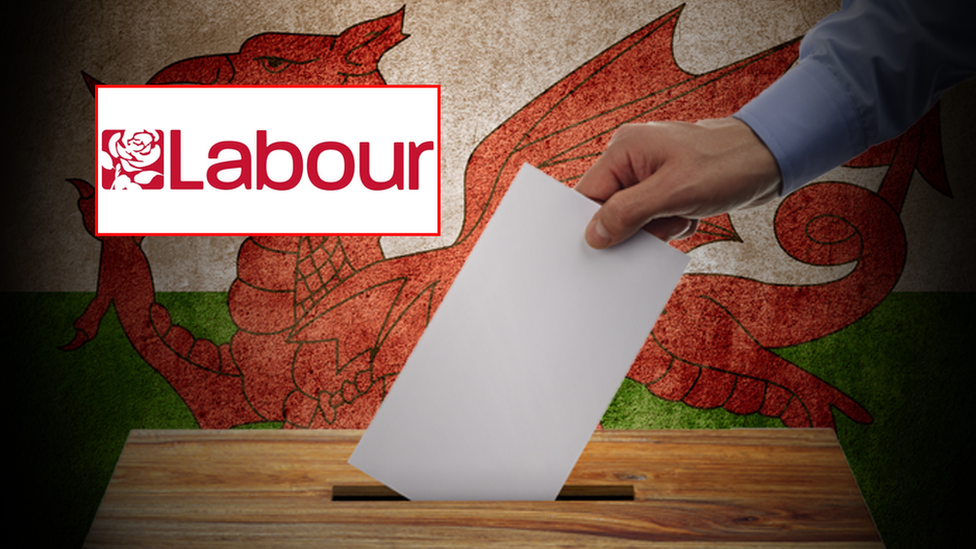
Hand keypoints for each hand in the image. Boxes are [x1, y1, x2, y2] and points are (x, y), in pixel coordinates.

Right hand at [574, 118, 782, 247]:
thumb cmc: (727, 164)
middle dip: (632, 227)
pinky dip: (670, 225)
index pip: (587, 194)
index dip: (590, 224)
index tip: (600, 249)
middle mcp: (631, 158)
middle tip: (660, 227)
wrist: (771, 157)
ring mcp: (648, 172)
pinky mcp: (666, 186)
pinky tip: (690, 215)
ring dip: (656, 228)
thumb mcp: (673, 193)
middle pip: (608, 208)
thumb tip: (594, 235)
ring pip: (633, 218)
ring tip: (683, 216)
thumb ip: (628, 213)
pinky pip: (653, 218)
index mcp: (624, 149)